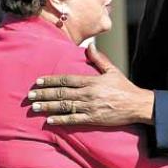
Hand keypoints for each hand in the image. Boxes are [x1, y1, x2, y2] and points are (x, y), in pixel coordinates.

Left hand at [29, 46, 154, 125]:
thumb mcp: (112, 71)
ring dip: (48, 107)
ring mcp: (89, 107)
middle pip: (61, 93)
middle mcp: (88, 94)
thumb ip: (99, 59)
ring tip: (34, 108)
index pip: (66, 79)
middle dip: (44, 94)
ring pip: (64, 106)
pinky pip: (73, 120)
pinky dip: (60, 120)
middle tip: (30, 96)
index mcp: (91, 81)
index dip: (50, 80)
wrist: (137, 105)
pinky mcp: (93, 119)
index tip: (38, 82)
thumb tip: (89, 46)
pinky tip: (49, 120)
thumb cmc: (125, 88)